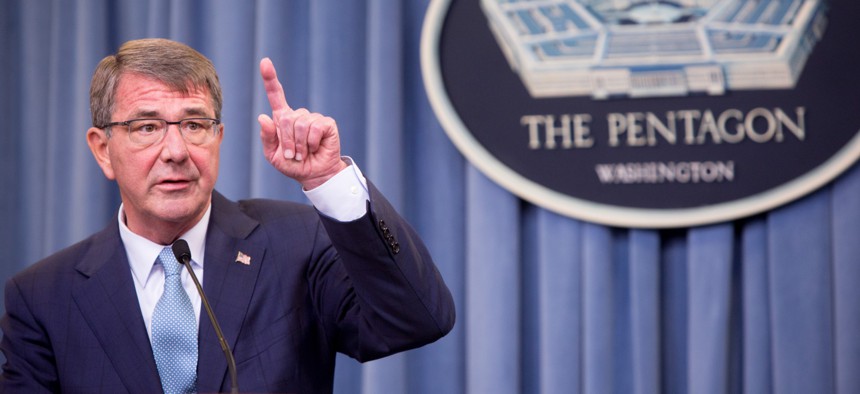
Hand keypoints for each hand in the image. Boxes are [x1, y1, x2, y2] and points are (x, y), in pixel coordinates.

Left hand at [258, 57, 347, 189]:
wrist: (314, 175)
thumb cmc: (293, 165)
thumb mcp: (273, 155)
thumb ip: (267, 137)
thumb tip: (263, 117)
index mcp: (283, 119)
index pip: (276, 95)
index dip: (270, 78)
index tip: (265, 62)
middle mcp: (298, 115)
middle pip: (286, 118)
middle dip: (287, 141)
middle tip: (293, 155)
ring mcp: (313, 118)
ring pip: (300, 124)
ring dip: (300, 144)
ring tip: (304, 154)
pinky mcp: (326, 124)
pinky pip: (315, 128)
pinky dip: (312, 143)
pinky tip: (315, 148)